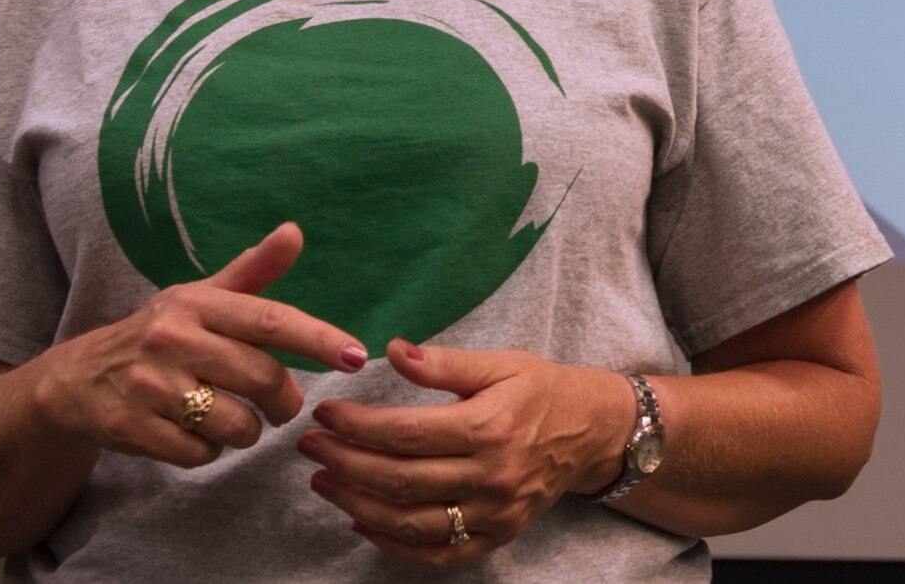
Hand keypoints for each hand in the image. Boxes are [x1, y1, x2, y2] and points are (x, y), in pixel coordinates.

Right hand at [31, 222, 367, 466]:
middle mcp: (171, 339)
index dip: (318, 339)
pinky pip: (200, 454)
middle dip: (285, 401)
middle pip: (261, 379)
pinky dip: (209, 452)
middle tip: (283, 405)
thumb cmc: (159, 334)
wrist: (77, 379)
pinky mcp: (132, 427)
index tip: (357, 357)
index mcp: (196, 303)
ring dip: (248, 431)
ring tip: (234, 419)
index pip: (270, 320)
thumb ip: (253, 271)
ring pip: (236, 425)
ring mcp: (149, 385)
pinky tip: (196, 435)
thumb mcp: (202, 297)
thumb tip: (295, 231)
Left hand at [297, 340, 634, 566]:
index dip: (357, 426)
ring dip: (359, 505)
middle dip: (346, 464)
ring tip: (325, 483)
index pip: (405, 433)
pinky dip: (396, 546)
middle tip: (311, 448)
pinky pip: (440, 553)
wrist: (593, 430)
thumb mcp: (499, 363)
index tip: (324, 414)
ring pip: (412, 522)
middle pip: (401, 479)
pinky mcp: (499, 536)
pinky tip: (364, 522)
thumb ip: (444, 363)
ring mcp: (495, 513)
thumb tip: (392, 351)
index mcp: (488, 427)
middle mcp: (491, 475)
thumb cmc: (541, 389)